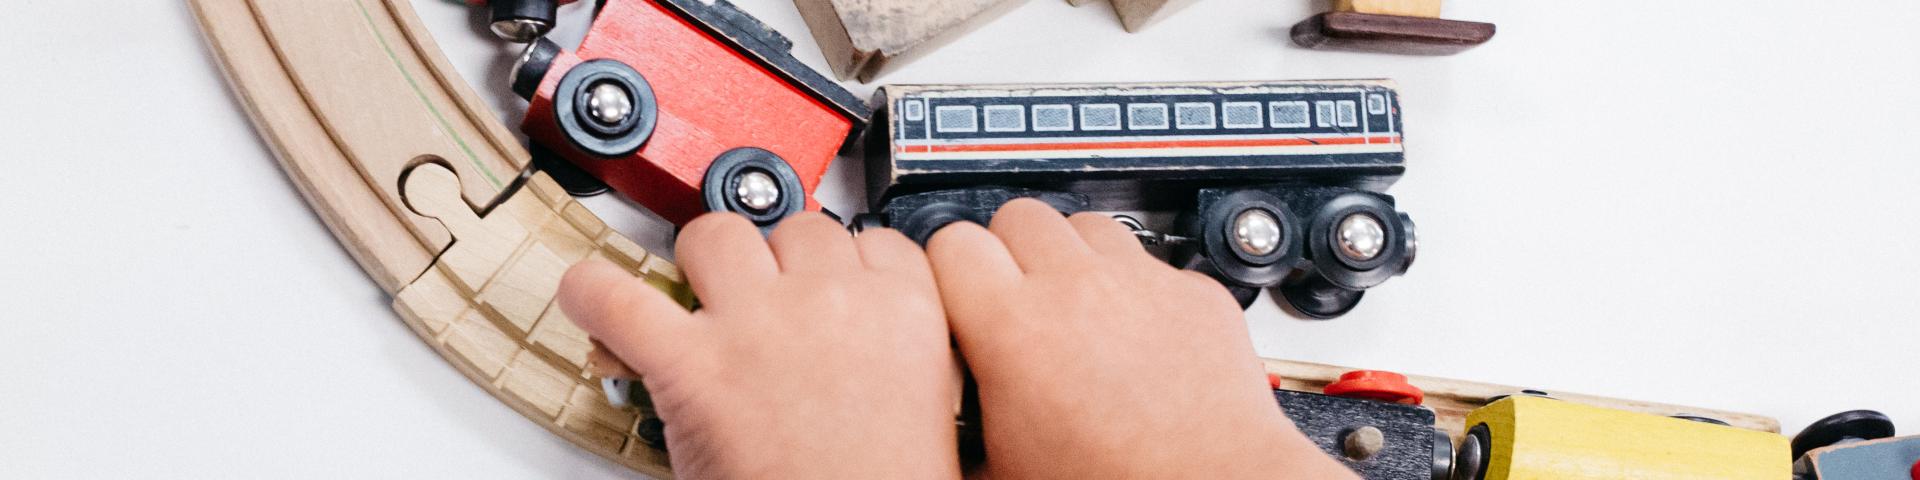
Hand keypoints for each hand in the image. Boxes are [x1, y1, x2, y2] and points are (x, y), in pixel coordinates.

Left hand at [558, 213, 961, 478]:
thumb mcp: (925, 403)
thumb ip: (891, 350)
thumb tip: (855, 342)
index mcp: (904, 312)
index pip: (872, 241)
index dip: (842, 262)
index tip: (827, 282)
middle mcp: (832, 301)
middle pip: (794, 227)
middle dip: (774, 262)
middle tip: (762, 305)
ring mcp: (757, 324)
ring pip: (714, 234)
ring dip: (699, 263)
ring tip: (695, 301)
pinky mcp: (689, 364)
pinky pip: (618, 297)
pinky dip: (593, 295)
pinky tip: (593, 300)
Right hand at [926, 199, 1356, 478]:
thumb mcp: (1003, 464)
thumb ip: (963, 416)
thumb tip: (939, 416)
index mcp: (1015, 327)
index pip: (951, 241)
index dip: (946, 268)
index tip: (952, 290)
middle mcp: (1079, 289)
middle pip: (1017, 215)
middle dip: (1008, 251)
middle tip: (1013, 296)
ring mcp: (1141, 283)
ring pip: (1086, 224)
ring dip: (1072, 257)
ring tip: (1074, 306)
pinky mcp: (1193, 292)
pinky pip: (1151, 262)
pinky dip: (1135, 287)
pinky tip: (1133, 332)